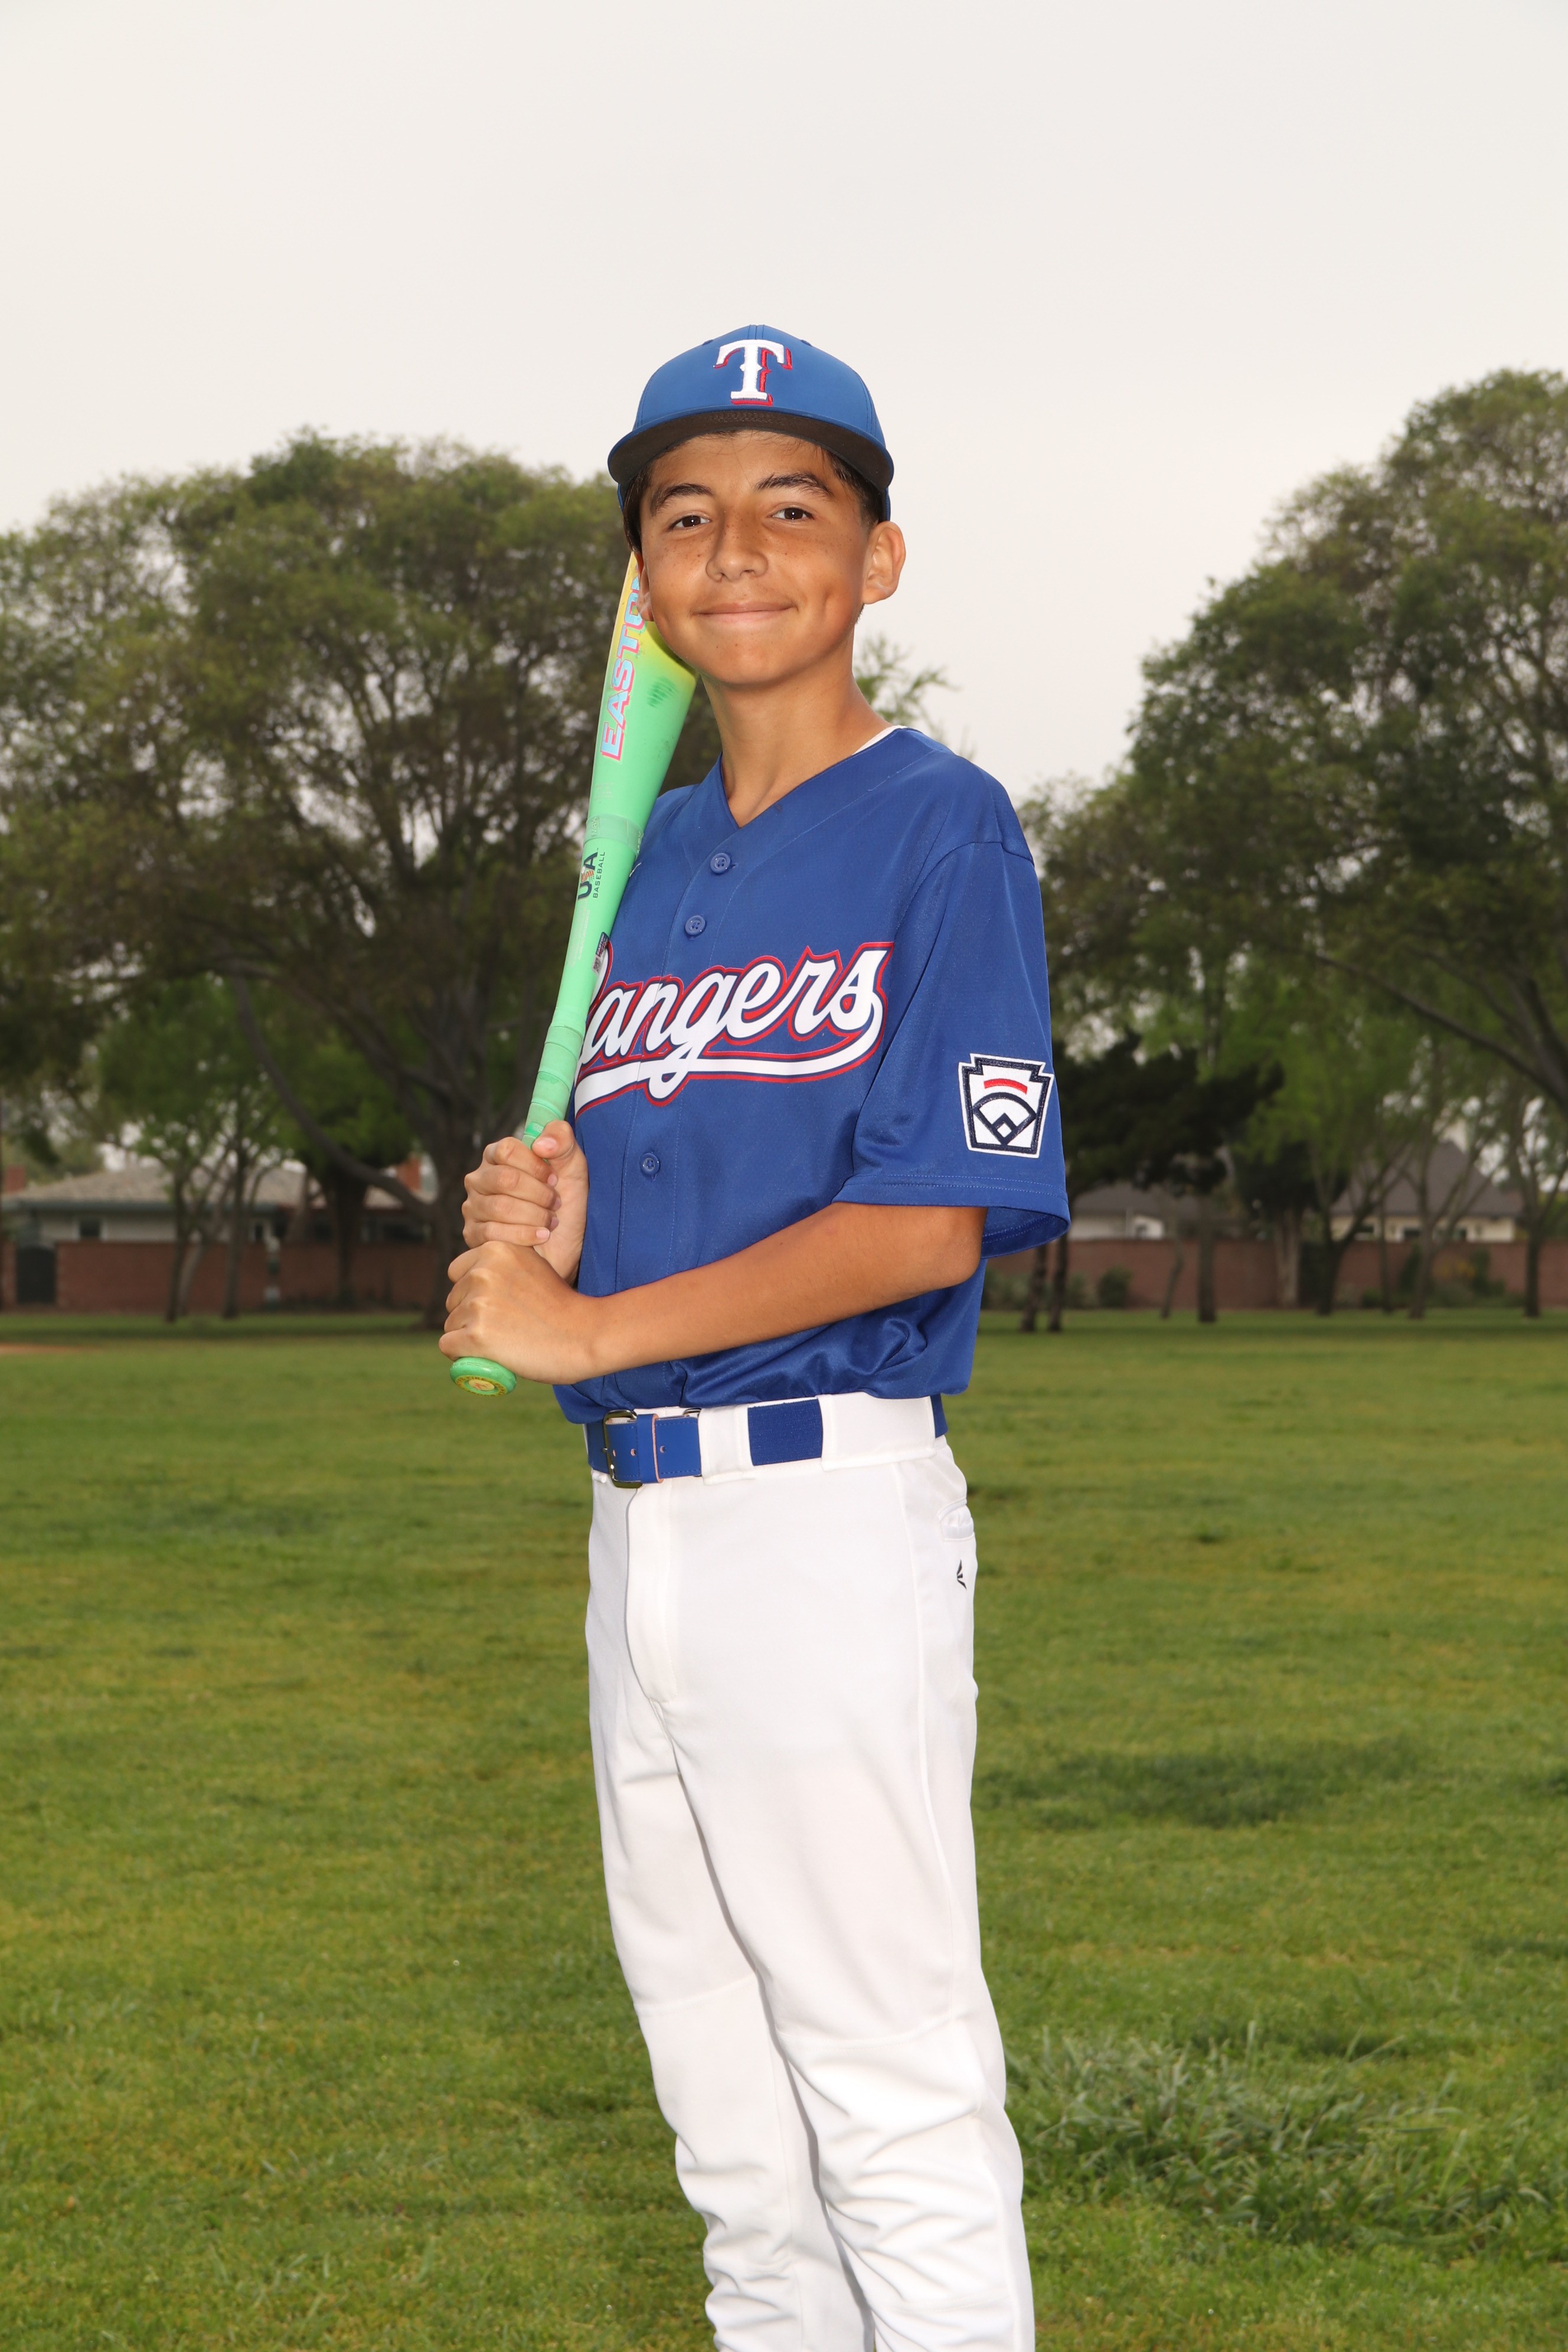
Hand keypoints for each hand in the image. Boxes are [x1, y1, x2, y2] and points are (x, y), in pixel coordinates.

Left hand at [439, 1238, 604, 1385]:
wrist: (584, 1335)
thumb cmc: (561, 1307)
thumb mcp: (532, 1267)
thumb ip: (503, 1268)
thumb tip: (475, 1279)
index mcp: (495, 1250)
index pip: (458, 1272)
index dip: (473, 1292)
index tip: (495, 1306)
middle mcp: (482, 1272)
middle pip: (453, 1300)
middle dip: (470, 1315)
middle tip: (504, 1327)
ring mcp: (478, 1304)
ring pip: (451, 1324)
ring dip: (469, 1336)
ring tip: (506, 1340)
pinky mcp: (476, 1335)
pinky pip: (449, 1346)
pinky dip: (462, 1355)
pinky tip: (487, 1355)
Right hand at [462, 1121, 586, 1281]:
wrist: (565, 1245)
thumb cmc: (566, 1201)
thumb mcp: (573, 1166)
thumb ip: (562, 1140)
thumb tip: (541, 1144)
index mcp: (497, 1156)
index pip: (507, 1150)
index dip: (535, 1165)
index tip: (554, 1178)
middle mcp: (480, 1178)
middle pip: (504, 1179)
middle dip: (539, 1194)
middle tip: (556, 1203)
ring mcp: (473, 1206)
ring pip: (500, 1207)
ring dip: (535, 1216)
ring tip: (550, 1222)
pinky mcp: (473, 1234)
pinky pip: (493, 1232)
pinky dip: (524, 1235)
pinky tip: (541, 1236)